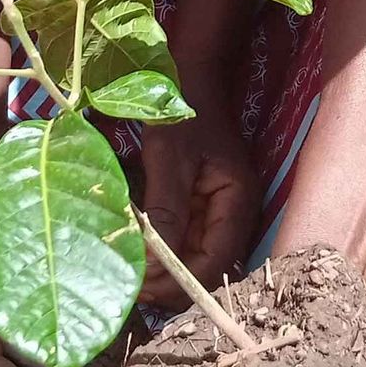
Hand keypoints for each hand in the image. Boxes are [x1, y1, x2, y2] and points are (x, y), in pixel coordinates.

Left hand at [139, 106, 259, 307]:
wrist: (190, 77)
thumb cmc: (182, 111)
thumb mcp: (169, 158)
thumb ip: (166, 210)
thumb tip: (154, 266)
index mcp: (237, 204)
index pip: (215, 265)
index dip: (180, 284)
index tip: (140, 289)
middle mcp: (234, 215)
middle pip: (207, 270)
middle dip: (170, 283)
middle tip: (128, 285)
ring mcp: (218, 213)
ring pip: (194, 260)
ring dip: (165, 272)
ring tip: (129, 273)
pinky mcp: (201, 207)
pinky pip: (185, 242)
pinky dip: (163, 252)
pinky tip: (137, 252)